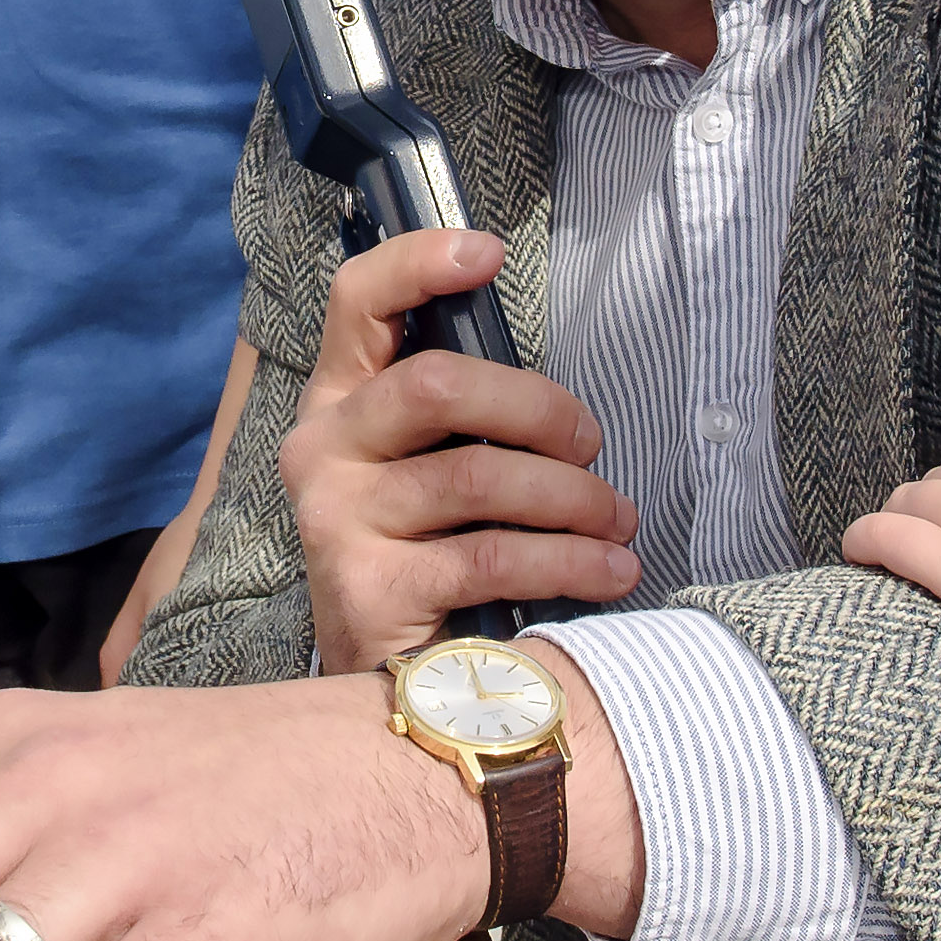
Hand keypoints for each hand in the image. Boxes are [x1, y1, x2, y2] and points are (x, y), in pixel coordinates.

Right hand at [284, 230, 640, 677]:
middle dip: (538, 408)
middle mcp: (322, 450)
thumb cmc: (435, 555)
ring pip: (477, 476)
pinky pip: (491, 554)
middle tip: (591, 444)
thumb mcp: (435, 468)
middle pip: (437, 386)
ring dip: (572, 497)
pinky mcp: (366, 587)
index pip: (355, 302)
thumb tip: (557, 397)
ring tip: (618, 522)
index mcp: (341, 403)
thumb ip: (466, 417)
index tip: (488, 253)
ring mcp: (335, 518)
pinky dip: (569, 561)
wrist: (390, 687)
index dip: (419, 262)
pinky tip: (609, 572)